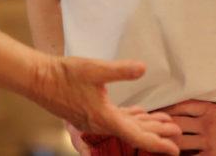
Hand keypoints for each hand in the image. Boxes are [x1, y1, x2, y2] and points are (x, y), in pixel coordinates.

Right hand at [31, 56, 180, 154]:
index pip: (137, 135)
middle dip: (157, 133)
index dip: (158, 142)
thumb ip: (120, 70)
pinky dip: (130, 118)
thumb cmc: (65, 74)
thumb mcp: (95, 69)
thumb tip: (143, 68)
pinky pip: (116, 119)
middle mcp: (101, 124)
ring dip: (145, 125)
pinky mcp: (89, 113)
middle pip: (134, 133)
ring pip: (126, 126)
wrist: (38, 78)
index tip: (174, 148)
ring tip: (165, 122)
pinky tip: (139, 112)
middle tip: (178, 132)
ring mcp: (94, 120)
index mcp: (105, 117)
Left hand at [163, 86, 215, 155]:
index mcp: (212, 110)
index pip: (183, 105)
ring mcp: (208, 143)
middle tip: (152, 125)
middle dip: (164, 125)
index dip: (169, 107)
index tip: (159, 108)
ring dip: (169, 141)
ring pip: (179, 142)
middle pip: (176, 123)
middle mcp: (207, 125)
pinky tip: (172, 154)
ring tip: (158, 141)